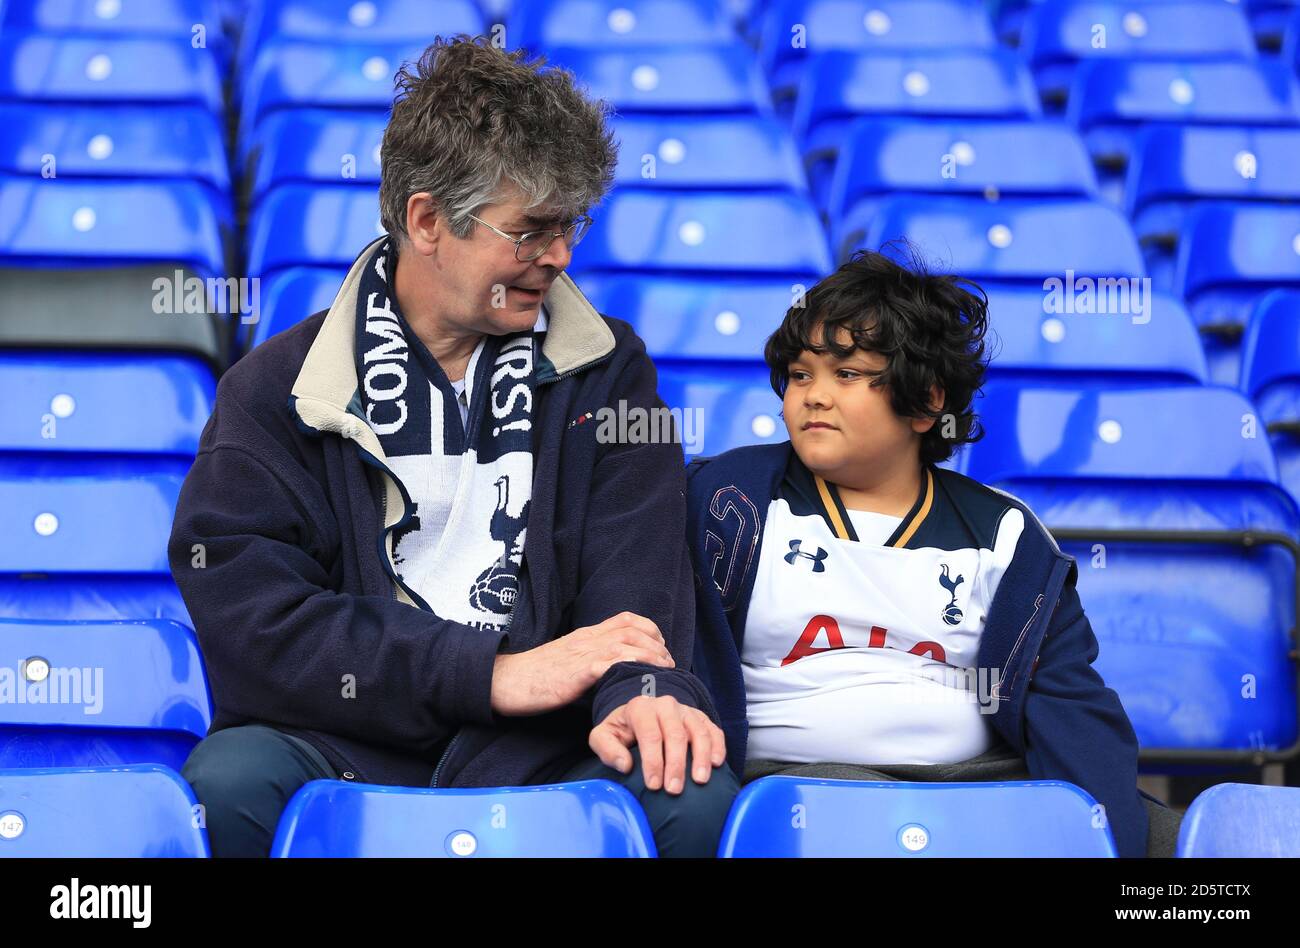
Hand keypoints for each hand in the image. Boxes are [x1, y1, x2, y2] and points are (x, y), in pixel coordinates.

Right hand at [490, 612, 673, 715]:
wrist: (504, 681)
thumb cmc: (534, 676)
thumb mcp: (567, 661)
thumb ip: (590, 660)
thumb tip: (613, 671)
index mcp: (586, 635)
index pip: (626, 619)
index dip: (650, 630)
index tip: (661, 647)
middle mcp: (587, 639)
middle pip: (632, 629)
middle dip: (657, 644)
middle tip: (670, 663)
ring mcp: (581, 654)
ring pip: (625, 643)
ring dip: (650, 656)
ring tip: (664, 671)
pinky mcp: (574, 673)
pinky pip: (606, 664)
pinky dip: (628, 667)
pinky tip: (640, 676)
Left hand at [589, 694, 726, 793]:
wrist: (641, 713)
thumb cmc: (622, 729)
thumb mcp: (603, 735)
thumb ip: (606, 749)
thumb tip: (625, 765)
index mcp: (641, 708)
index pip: (650, 735)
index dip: (653, 761)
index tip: (654, 785)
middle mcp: (665, 705)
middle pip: (675, 734)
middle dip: (676, 764)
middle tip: (674, 789)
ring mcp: (686, 710)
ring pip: (698, 731)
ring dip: (701, 757)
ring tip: (700, 780)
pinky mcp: (700, 717)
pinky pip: (713, 729)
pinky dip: (718, 746)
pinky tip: (717, 763)